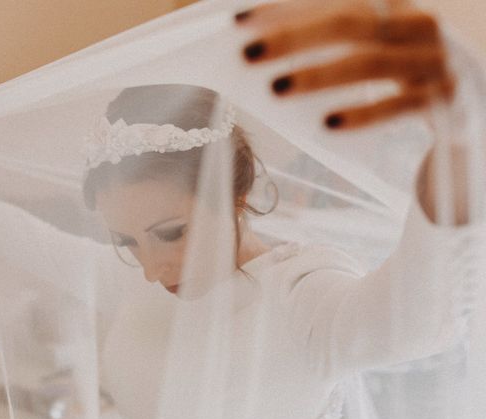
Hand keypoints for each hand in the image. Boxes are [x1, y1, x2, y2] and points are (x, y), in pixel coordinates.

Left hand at [236, 0, 454, 128]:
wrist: (473, 104)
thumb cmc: (405, 72)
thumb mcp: (376, 47)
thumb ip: (334, 40)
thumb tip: (266, 47)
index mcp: (394, 3)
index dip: (285, 7)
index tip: (238, 21)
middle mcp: (417, 23)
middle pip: (350, 23)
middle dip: (294, 37)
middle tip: (248, 55)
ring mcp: (434, 60)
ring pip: (370, 63)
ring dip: (319, 75)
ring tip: (275, 89)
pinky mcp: (445, 99)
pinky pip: (399, 106)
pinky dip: (363, 114)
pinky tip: (327, 125)